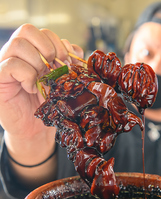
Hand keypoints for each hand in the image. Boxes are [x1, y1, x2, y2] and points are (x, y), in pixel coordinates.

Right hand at [0, 24, 82, 139]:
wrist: (35, 127)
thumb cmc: (48, 103)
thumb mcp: (63, 81)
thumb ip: (69, 63)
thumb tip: (74, 50)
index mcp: (32, 51)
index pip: (42, 32)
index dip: (57, 43)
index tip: (66, 62)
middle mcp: (17, 54)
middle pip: (27, 30)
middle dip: (48, 49)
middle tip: (54, 68)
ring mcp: (5, 64)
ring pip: (18, 45)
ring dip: (37, 63)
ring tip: (42, 79)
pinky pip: (11, 65)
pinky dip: (28, 76)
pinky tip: (32, 88)